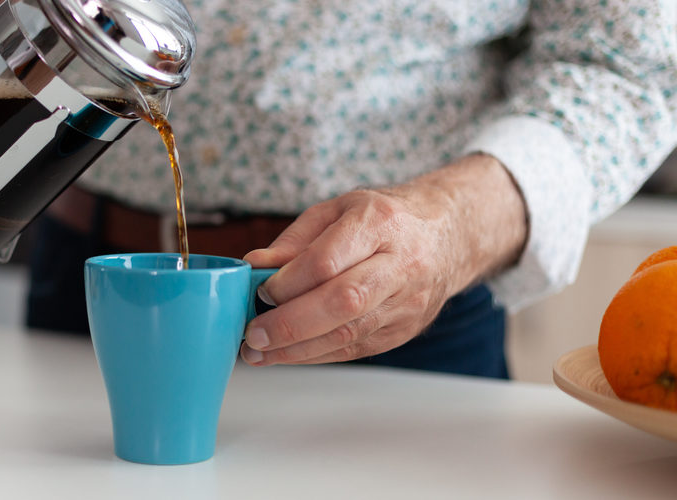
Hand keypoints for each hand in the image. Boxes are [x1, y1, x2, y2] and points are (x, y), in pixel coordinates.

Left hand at [240, 154, 526, 365]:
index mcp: (378, 223)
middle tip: (253, 335)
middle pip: (343, 302)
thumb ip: (295, 240)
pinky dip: (316, 355)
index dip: (290, 282)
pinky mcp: (404, 329)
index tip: (261, 291)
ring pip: (349, 333)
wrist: (448, 235)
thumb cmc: (384, 219)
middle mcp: (399, 265)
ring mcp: (406, 302)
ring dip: (296, 349)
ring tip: (257, 353)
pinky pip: (355, 349)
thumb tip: (255, 265)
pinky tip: (286, 354)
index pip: (329, 260)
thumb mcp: (337, 210)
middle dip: (290, 324)